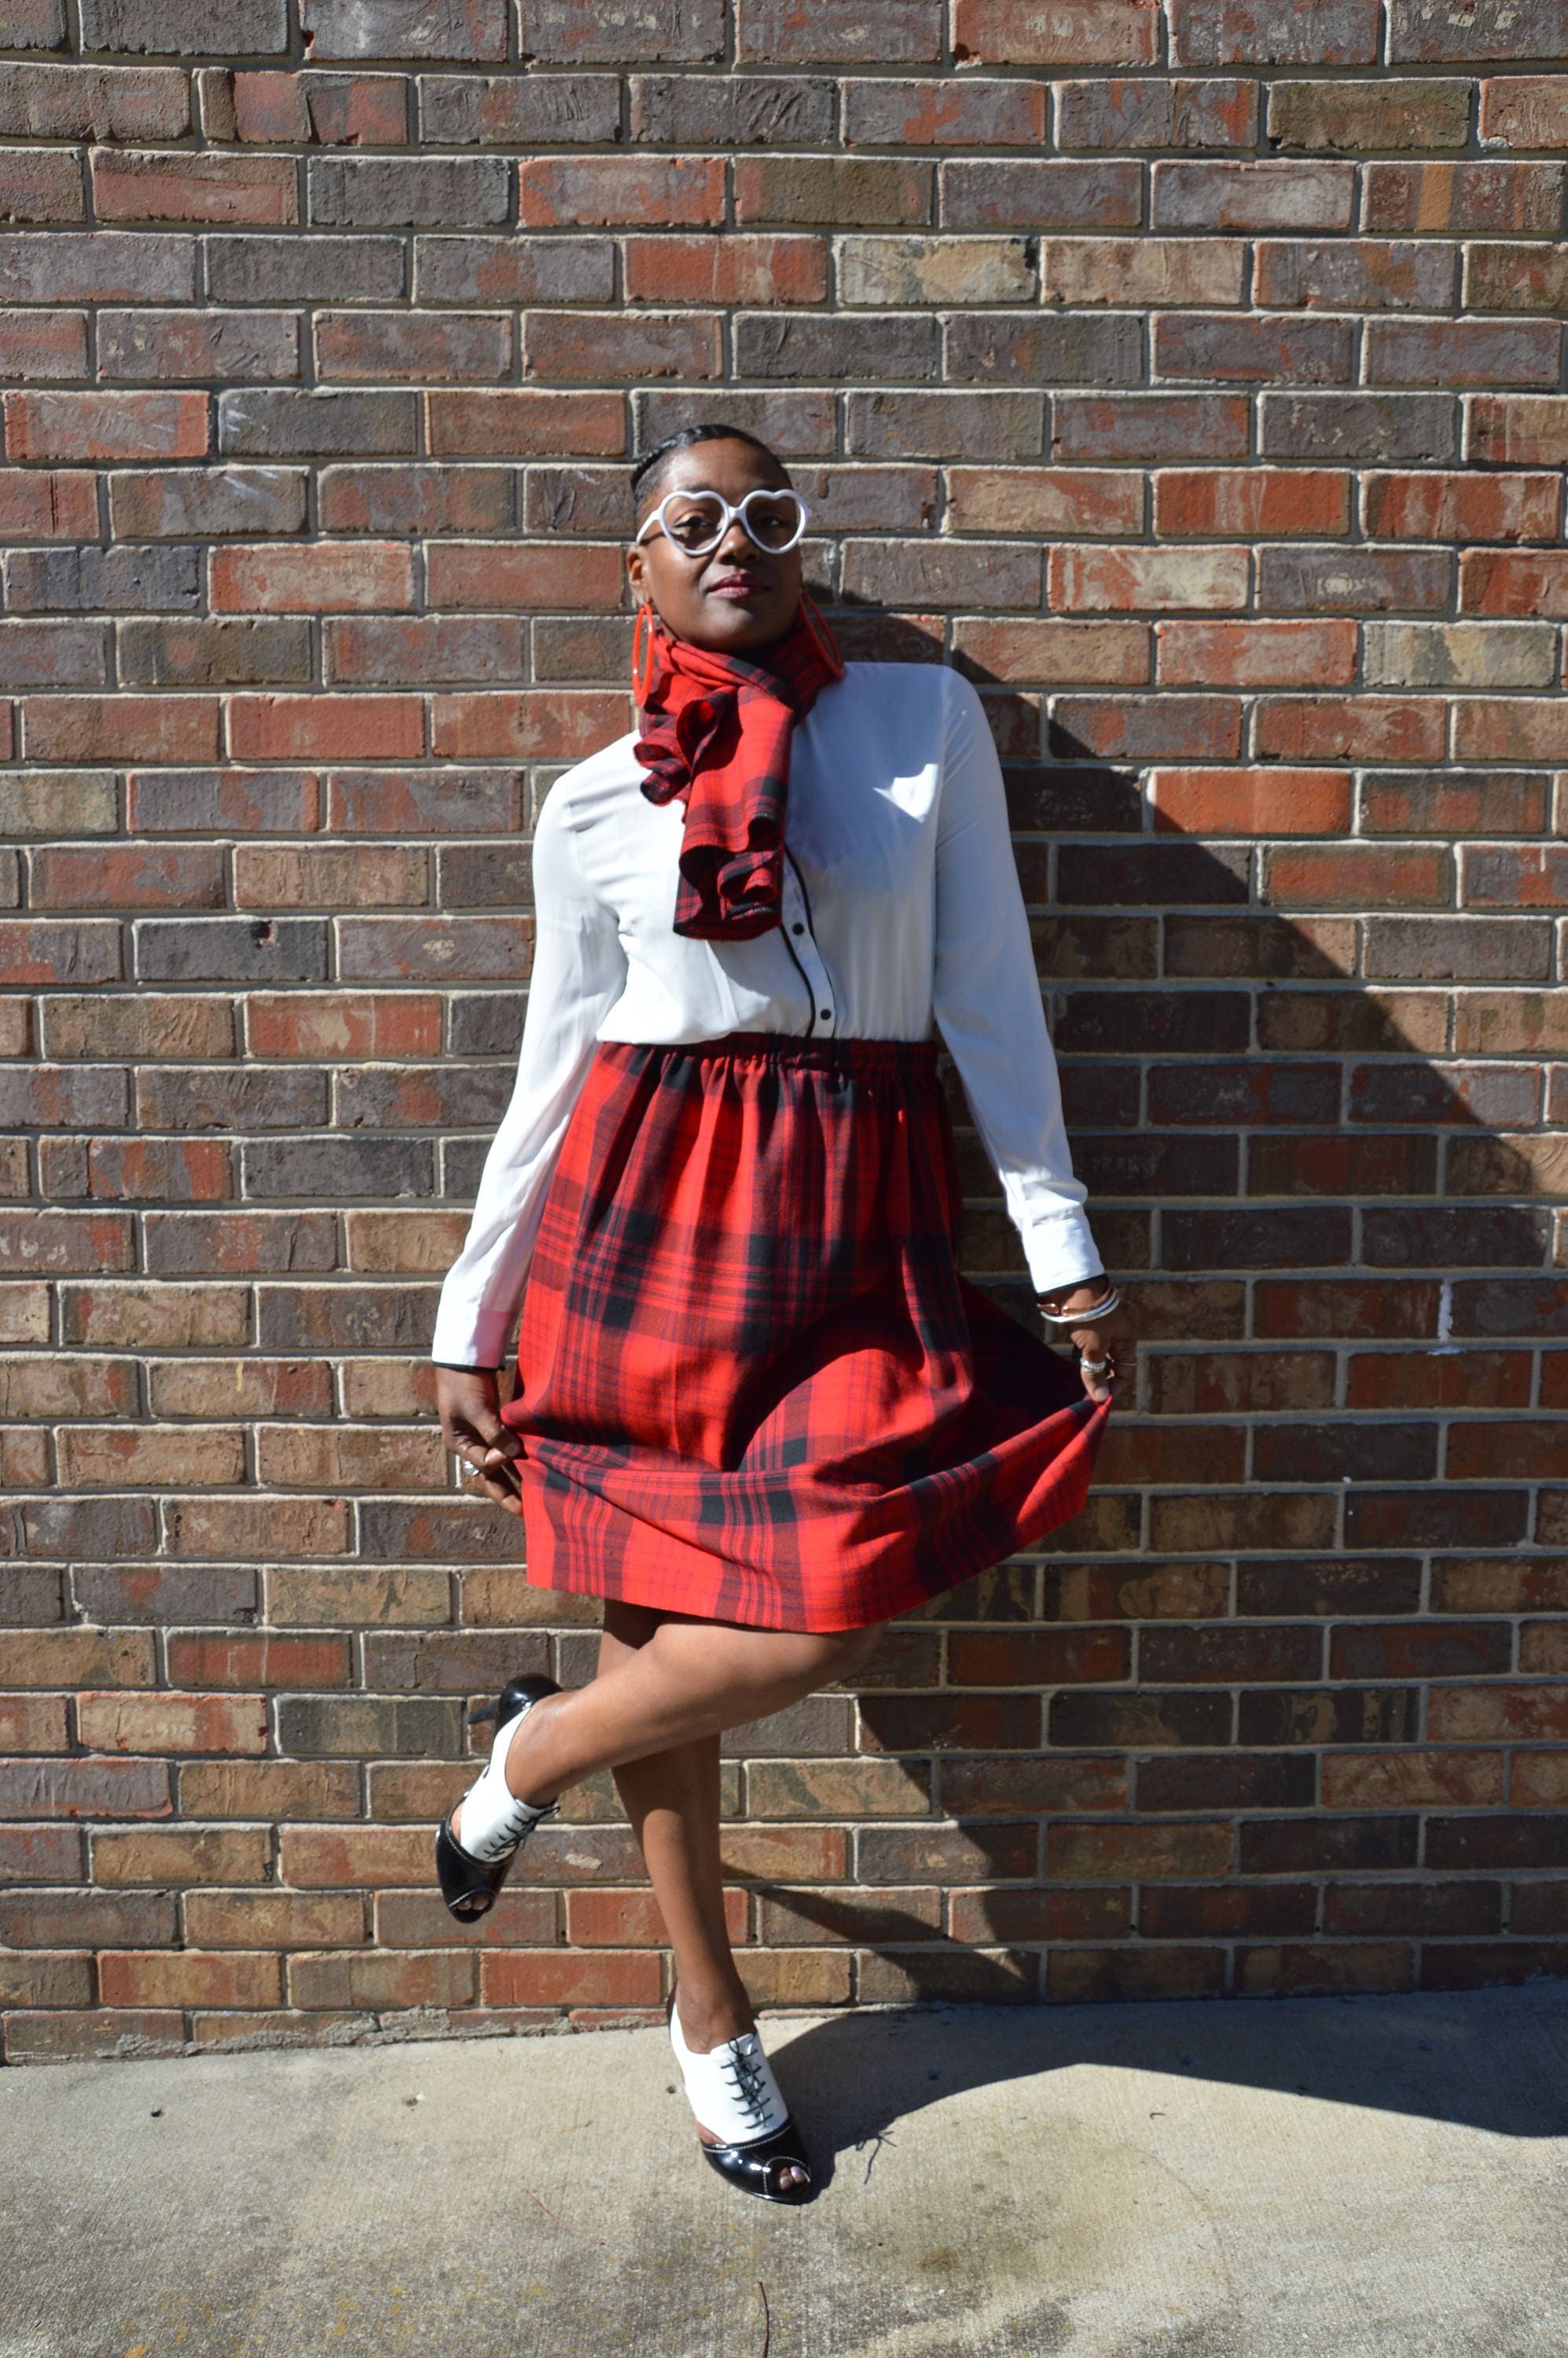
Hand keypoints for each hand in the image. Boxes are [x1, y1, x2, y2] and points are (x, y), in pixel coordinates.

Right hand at [435, 1364, 523, 1516]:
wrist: (465, 1359)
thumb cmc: (464, 1383)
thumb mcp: (476, 1408)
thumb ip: (494, 1432)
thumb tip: (515, 1453)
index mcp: (458, 1444)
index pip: (482, 1463)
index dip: (499, 1461)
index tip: (513, 1450)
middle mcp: (470, 1445)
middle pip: (489, 1476)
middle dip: (505, 1493)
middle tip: (524, 1511)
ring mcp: (482, 1437)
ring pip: (499, 1466)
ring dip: (514, 1479)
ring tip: (533, 1497)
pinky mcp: (494, 1427)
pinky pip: (506, 1449)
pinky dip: (517, 1459)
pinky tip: (534, 1468)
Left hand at [1037, 1285, 1135, 1405]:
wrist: (1071, 1286)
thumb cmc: (1089, 1316)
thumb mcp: (1093, 1347)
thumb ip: (1096, 1373)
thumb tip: (1101, 1398)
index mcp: (1127, 1340)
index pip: (1125, 1371)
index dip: (1113, 1386)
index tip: (1098, 1399)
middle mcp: (1118, 1337)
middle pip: (1111, 1365)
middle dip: (1099, 1379)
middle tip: (1084, 1391)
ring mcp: (1101, 1331)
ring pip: (1097, 1357)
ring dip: (1088, 1367)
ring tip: (1078, 1375)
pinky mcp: (1086, 1327)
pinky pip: (1086, 1348)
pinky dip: (1080, 1356)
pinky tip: (1074, 1359)